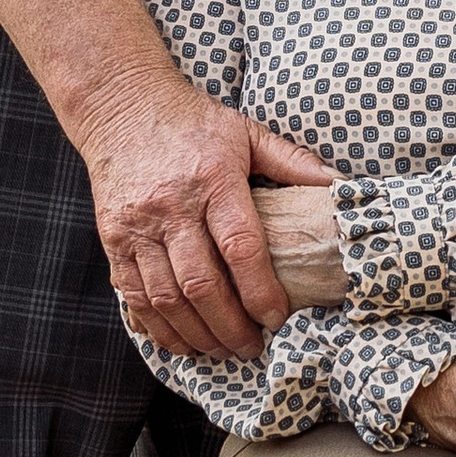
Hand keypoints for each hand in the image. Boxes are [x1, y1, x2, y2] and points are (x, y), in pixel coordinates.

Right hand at [79, 73, 332, 362]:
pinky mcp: (112, 238)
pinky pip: (134, 295)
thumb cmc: (193, 123)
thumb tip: (343, 187)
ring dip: (197, 334)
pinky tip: (182, 342)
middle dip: (231, 326)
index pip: (240, 247)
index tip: (277, 318)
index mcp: (213, 179)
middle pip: (202, 283)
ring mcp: (137, 226)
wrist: (121, 105)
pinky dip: (158, 327)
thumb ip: (294, 163)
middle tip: (252, 347)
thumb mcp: (248, 132)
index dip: (261, 290)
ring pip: (166, 298)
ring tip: (223, 351)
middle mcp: (171, 206)